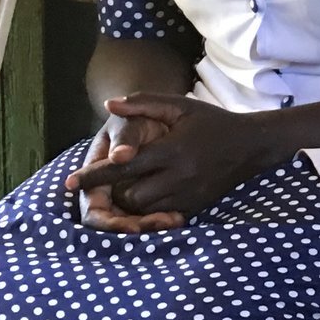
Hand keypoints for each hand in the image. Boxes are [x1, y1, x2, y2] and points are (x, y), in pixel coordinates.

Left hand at [68, 94, 280, 226]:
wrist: (251, 145)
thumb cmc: (211, 122)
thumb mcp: (180, 106)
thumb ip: (143, 103)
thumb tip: (108, 105)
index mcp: (172, 150)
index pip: (123, 166)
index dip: (93, 174)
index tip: (69, 181)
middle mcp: (179, 176)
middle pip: (129, 195)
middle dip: (114, 189)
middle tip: (109, 178)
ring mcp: (188, 196)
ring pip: (143, 209)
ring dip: (129, 200)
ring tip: (127, 184)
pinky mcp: (194, 208)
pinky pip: (160, 216)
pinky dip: (147, 208)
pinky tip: (147, 193)